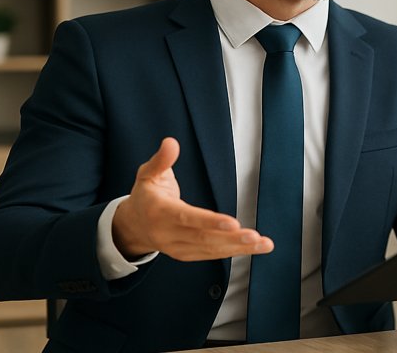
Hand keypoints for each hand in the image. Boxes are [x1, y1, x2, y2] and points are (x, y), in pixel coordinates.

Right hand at [111, 137, 272, 260]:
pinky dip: (233, 251)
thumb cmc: (145, 195)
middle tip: (256, 237)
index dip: (210, 222)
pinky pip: (211, 254)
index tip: (233, 223)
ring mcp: (177, 248)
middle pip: (203, 238)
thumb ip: (161, 160)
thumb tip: (171, 142)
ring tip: (264, 244)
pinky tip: (253, 247)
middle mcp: (167, 234)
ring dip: (239, 248)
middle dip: (231, 239)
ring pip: (210, 250)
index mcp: (159, 212)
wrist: (132, 226)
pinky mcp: (186, 255)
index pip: (187, 218)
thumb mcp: (147, 174)